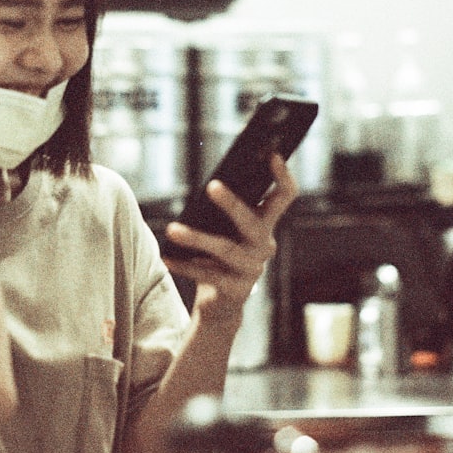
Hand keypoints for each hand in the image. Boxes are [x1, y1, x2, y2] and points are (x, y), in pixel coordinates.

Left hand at [162, 154, 298, 321]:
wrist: (223, 298)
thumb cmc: (222, 250)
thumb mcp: (226, 226)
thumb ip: (225, 207)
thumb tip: (210, 184)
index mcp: (266, 222)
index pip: (284, 196)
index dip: (282, 176)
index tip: (273, 154)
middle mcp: (264, 245)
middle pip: (252, 222)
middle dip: (233, 203)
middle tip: (211, 185)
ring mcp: (252, 268)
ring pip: (226, 249)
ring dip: (197, 238)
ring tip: (172, 229)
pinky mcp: (235, 288)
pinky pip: (207, 275)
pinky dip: (185, 266)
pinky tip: (167, 257)